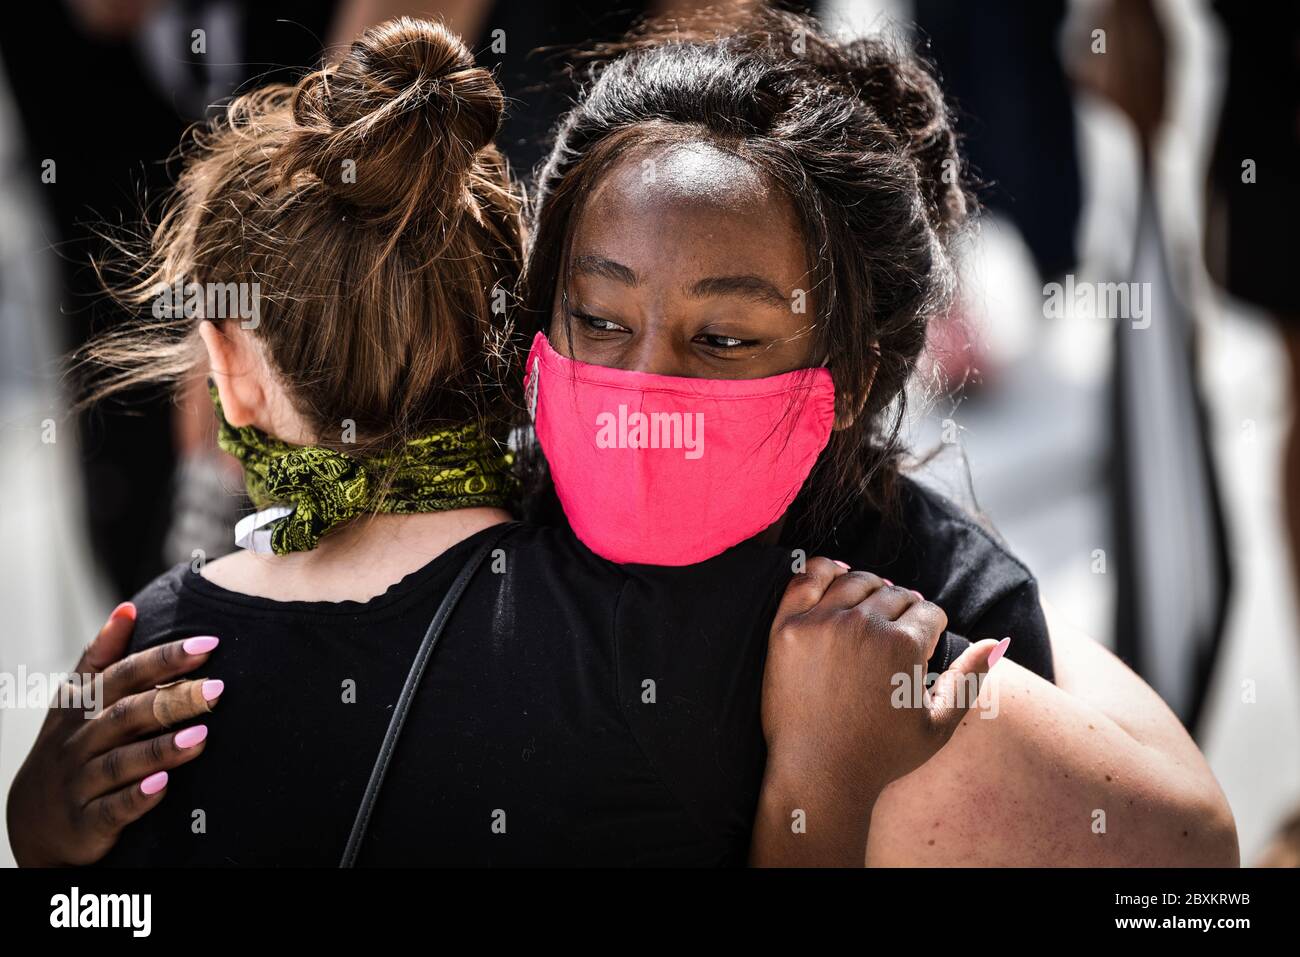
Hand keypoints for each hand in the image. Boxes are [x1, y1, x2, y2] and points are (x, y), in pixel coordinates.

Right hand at [6, 603, 222, 865]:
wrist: (33, 822)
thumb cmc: (70, 746)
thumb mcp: (75, 700)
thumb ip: (101, 656)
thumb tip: (129, 608)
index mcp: (81, 706)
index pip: (123, 674)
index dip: (163, 658)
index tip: (208, 643)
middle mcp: (79, 741)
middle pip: (127, 714)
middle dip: (173, 699)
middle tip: (218, 689)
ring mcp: (80, 782)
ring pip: (121, 761)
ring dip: (161, 748)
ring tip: (201, 735)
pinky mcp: (86, 822)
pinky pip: (111, 810)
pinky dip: (137, 798)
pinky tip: (164, 785)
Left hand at [752, 558, 1004, 865]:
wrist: (817, 774)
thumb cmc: (881, 755)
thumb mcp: (938, 725)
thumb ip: (969, 679)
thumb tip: (997, 641)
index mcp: (904, 645)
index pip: (928, 611)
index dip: (932, 625)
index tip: (924, 636)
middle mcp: (864, 626)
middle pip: (894, 595)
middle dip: (903, 608)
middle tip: (897, 626)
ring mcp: (821, 623)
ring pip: (855, 581)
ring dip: (870, 589)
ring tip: (871, 604)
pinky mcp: (787, 627)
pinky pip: (807, 578)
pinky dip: (825, 570)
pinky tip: (836, 576)